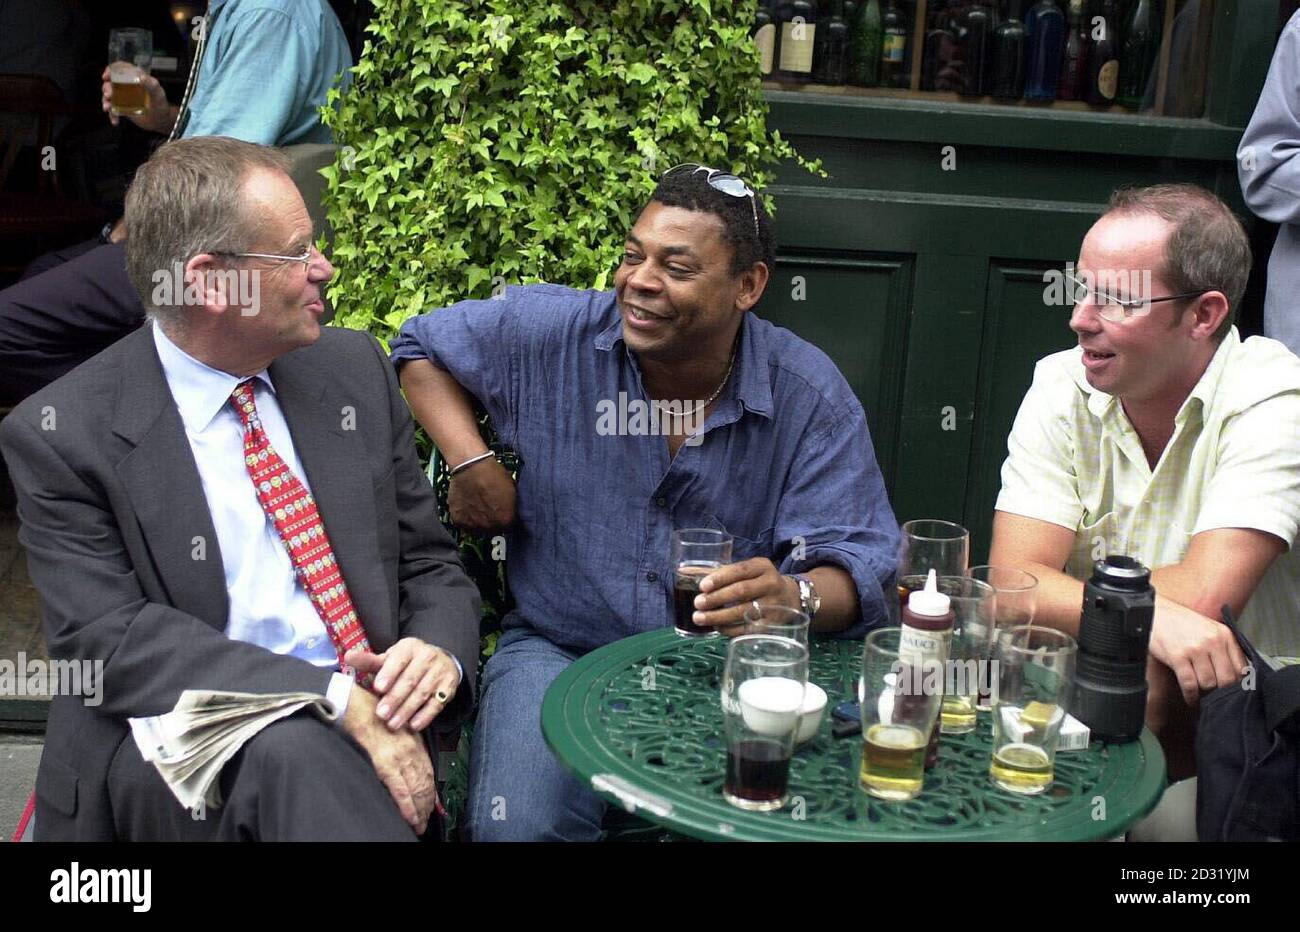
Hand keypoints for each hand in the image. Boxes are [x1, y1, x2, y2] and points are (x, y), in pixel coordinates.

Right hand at [101, 64, 171, 131]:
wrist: (161, 121)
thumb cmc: (161, 104)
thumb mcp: (158, 94)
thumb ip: (151, 84)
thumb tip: (141, 76)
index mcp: (135, 78)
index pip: (121, 69)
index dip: (112, 70)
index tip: (107, 76)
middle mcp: (127, 86)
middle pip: (111, 82)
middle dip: (106, 88)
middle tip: (109, 95)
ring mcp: (123, 97)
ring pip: (109, 96)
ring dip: (106, 101)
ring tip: (108, 108)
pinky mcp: (122, 108)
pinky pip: (113, 110)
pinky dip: (112, 115)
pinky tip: (115, 121)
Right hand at [340, 687, 435, 833]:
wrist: (356, 703)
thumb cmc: (370, 711)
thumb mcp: (393, 725)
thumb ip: (400, 742)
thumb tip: (400, 762)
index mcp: (413, 741)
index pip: (428, 772)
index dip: (430, 791)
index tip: (430, 805)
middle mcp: (411, 750)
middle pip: (425, 784)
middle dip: (427, 806)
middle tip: (426, 820)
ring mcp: (400, 757)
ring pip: (417, 790)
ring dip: (420, 810)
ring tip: (419, 824)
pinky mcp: (387, 763)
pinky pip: (401, 791)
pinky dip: (408, 807)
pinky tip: (411, 818)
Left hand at [346, 638, 460, 731]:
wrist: (440, 661)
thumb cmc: (407, 663)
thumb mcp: (390, 658)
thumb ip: (370, 661)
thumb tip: (348, 657)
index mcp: (410, 647)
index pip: (399, 659)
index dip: (389, 673)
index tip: (378, 688)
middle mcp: (427, 656)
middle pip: (410, 680)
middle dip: (395, 698)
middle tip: (381, 714)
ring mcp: (440, 671)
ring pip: (423, 693)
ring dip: (407, 710)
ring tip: (393, 724)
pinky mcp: (449, 687)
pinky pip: (437, 704)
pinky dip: (425, 715)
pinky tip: (414, 725)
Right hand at [448, 457, 515, 532]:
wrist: (471, 466)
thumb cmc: (493, 474)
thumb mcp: (512, 491)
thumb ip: (512, 507)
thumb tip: (512, 512)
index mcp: (506, 520)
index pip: (509, 528)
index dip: (505, 519)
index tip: (502, 513)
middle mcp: (490, 527)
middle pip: (493, 531)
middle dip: (492, 522)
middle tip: (489, 509)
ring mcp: (473, 525)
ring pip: (478, 530)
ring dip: (479, 522)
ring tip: (478, 507)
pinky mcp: (458, 520)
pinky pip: (464, 525)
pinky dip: (466, 518)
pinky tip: (468, 506)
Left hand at [692, 558, 800, 636]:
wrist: (790, 598)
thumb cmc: (759, 583)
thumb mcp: (749, 571)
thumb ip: (725, 573)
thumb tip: (689, 574)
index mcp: (762, 566)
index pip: (740, 570)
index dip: (720, 578)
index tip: (702, 586)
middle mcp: (771, 584)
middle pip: (741, 591)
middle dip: (716, 598)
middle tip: (697, 603)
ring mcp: (774, 605)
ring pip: (744, 611)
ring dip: (718, 616)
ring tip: (700, 618)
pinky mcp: (773, 624)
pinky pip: (749, 628)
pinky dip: (730, 629)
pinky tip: (717, 627)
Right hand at [1148, 596, 1248, 704]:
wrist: (1155, 613)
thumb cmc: (1181, 623)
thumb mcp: (1209, 629)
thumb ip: (1224, 649)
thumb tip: (1236, 676)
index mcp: (1224, 635)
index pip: (1242, 668)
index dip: (1238, 684)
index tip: (1231, 690)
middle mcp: (1213, 641)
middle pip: (1227, 679)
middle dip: (1221, 691)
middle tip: (1215, 695)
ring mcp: (1195, 649)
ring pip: (1208, 683)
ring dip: (1204, 693)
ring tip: (1201, 695)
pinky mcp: (1178, 656)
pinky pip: (1189, 684)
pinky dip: (1191, 696)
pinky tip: (1190, 697)